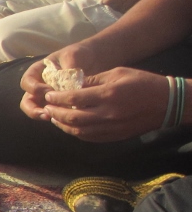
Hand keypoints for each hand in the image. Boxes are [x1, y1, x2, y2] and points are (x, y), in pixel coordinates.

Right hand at [18, 47, 102, 120]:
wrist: (93, 59)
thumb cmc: (79, 54)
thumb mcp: (73, 55)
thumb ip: (68, 68)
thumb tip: (70, 86)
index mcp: (37, 72)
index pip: (27, 82)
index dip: (34, 88)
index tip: (49, 90)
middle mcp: (38, 86)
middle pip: (26, 101)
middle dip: (33, 109)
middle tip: (46, 113)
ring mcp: (46, 97)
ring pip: (36, 110)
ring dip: (42, 115)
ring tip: (53, 118)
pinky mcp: (57, 105)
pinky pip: (52, 114)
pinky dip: (57, 117)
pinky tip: (67, 118)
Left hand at [41, 68, 170, 141]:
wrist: (166, 102)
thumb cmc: (141, 82)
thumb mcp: (117, 73)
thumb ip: (92, 80)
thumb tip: (71, 85)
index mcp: (108, 94)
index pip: (73, 98)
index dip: (57, 98)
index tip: (48, 95)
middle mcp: (107, 114)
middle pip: (72, 117)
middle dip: (55, 113)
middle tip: (46, 108)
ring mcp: (111, 127)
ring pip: (78, 131)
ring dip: (62, 125)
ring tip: (53, 118)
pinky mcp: (115, 136)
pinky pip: (89, 137)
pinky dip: (76, 133)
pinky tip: (69, 127)